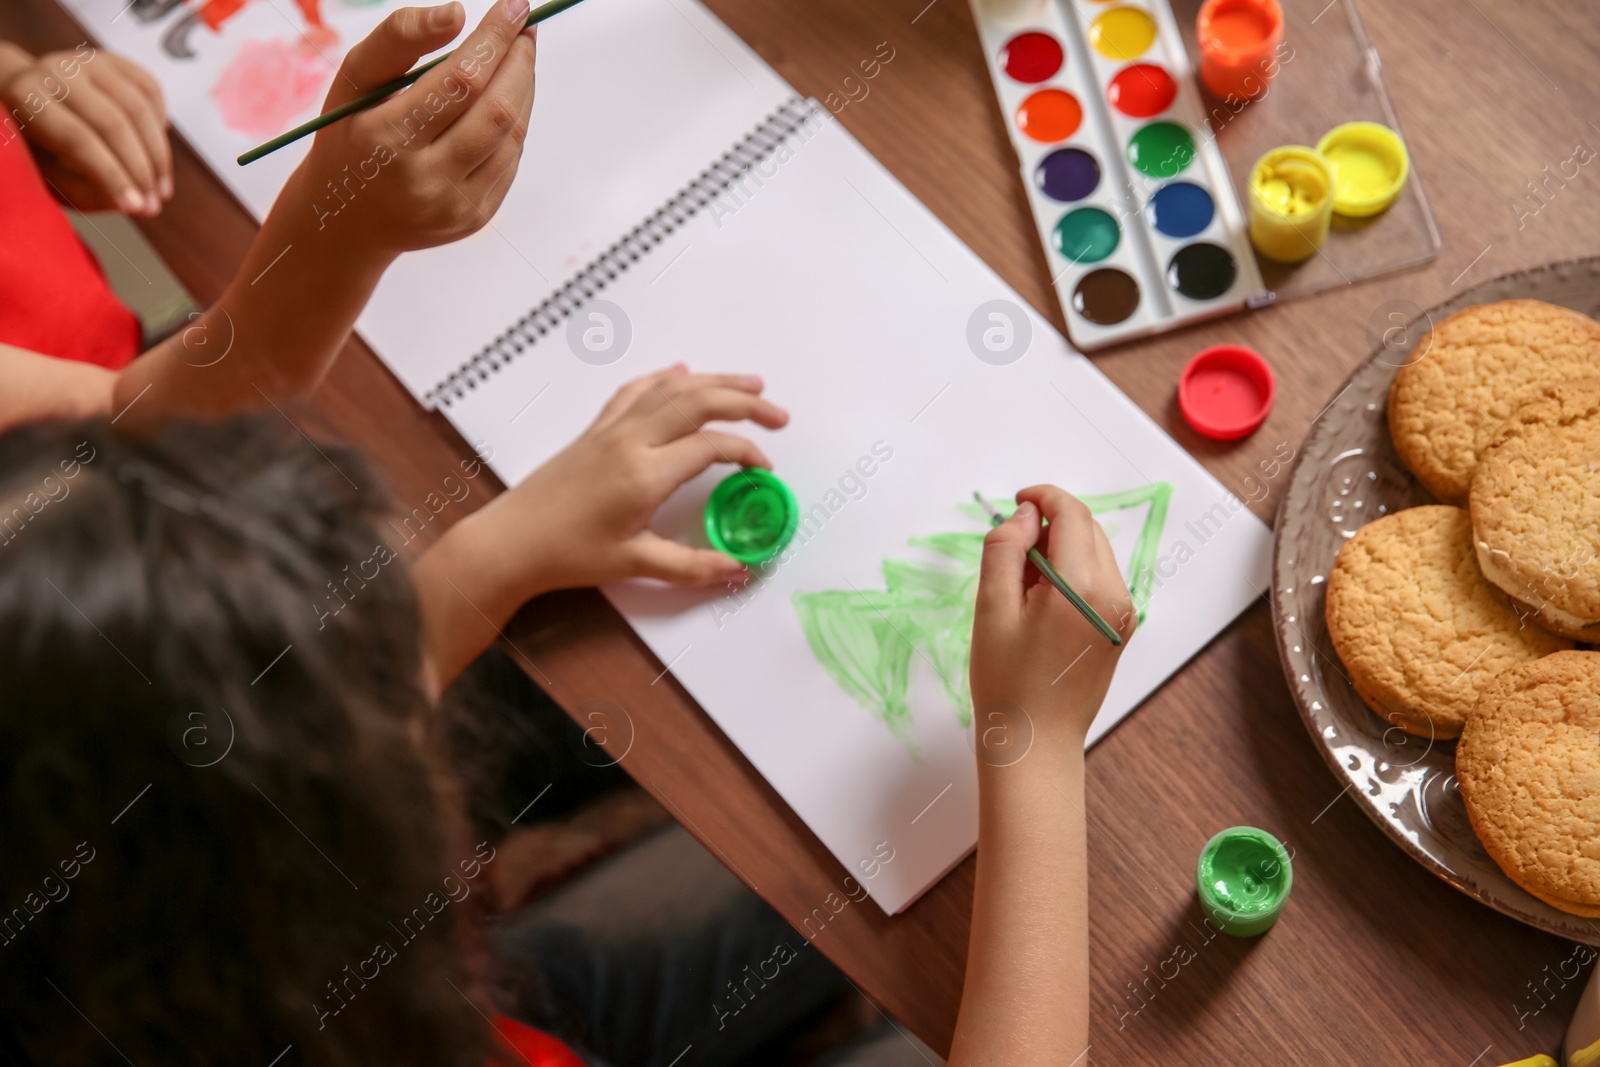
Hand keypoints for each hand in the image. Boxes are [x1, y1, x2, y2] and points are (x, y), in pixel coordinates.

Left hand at [0, 43, 171, 215]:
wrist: (29, 102)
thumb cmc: (39, 147)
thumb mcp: (50, 177)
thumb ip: (89, 192)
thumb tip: (141, 205)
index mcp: (26, 99)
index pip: (78, 140)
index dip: (113, 176)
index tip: (138, 207)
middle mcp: (54, 71)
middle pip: (113, 123)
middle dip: (141, 169)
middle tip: (154, 203)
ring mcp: (86, 61)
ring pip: (139, 107)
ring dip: (159, 154)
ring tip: (161, 186)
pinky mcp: (112, 59)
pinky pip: (151, 90)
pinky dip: (160, 123)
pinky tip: (155, 147)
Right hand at [295, 0, 536, 256]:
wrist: (347, 219)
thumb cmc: (352, 133)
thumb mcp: (356, 79)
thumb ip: (399, 38)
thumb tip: (457, 14)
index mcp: (387, 139)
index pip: (460, 81)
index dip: (494, 40)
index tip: (515, 6)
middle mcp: (424, 179)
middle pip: (497, 111)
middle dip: (519, 62)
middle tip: (525, 28)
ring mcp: (454, 205)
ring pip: (512, 136)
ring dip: (523, 89)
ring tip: (517, 57)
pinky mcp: (475, 218)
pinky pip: (510, 160)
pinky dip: (515, 122)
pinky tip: (505, 98)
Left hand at [480, 365, 789, 592]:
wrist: (510, 542)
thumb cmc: (567, 555)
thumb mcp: (635, 565)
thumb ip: (692, 567)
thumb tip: (738, 570)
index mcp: (644, 473)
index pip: (711, 446)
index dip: (747, 453)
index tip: (765, 472)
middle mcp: (630, 440)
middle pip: (699, 402)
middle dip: (746, 402)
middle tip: (779, 415)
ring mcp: (611, 430)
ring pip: (671, 389)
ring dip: (714, 381)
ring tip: (749, 384)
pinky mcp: (594, 430)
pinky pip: (636, 391)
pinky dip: (664, 378)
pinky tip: (681, 372)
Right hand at [969, 485, 1134, 749]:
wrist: (1036, 742)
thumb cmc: (1007, 683)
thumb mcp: (991, 609)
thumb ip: (1005, 549)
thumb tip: (1024, 515)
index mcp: (1083, 588)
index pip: (1074, 515)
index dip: (1044, 497)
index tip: (1017, 500)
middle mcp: (1114, 596)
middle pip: (1088, 530)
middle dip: (1050, 524)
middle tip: (1010, 548)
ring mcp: (1123, 613)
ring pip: (1094, 552)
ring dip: (1059, 548)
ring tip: (1020, 582)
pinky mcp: (1120, 627)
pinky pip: (1098, 579)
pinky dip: (1070, 573)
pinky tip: (1039, 600)